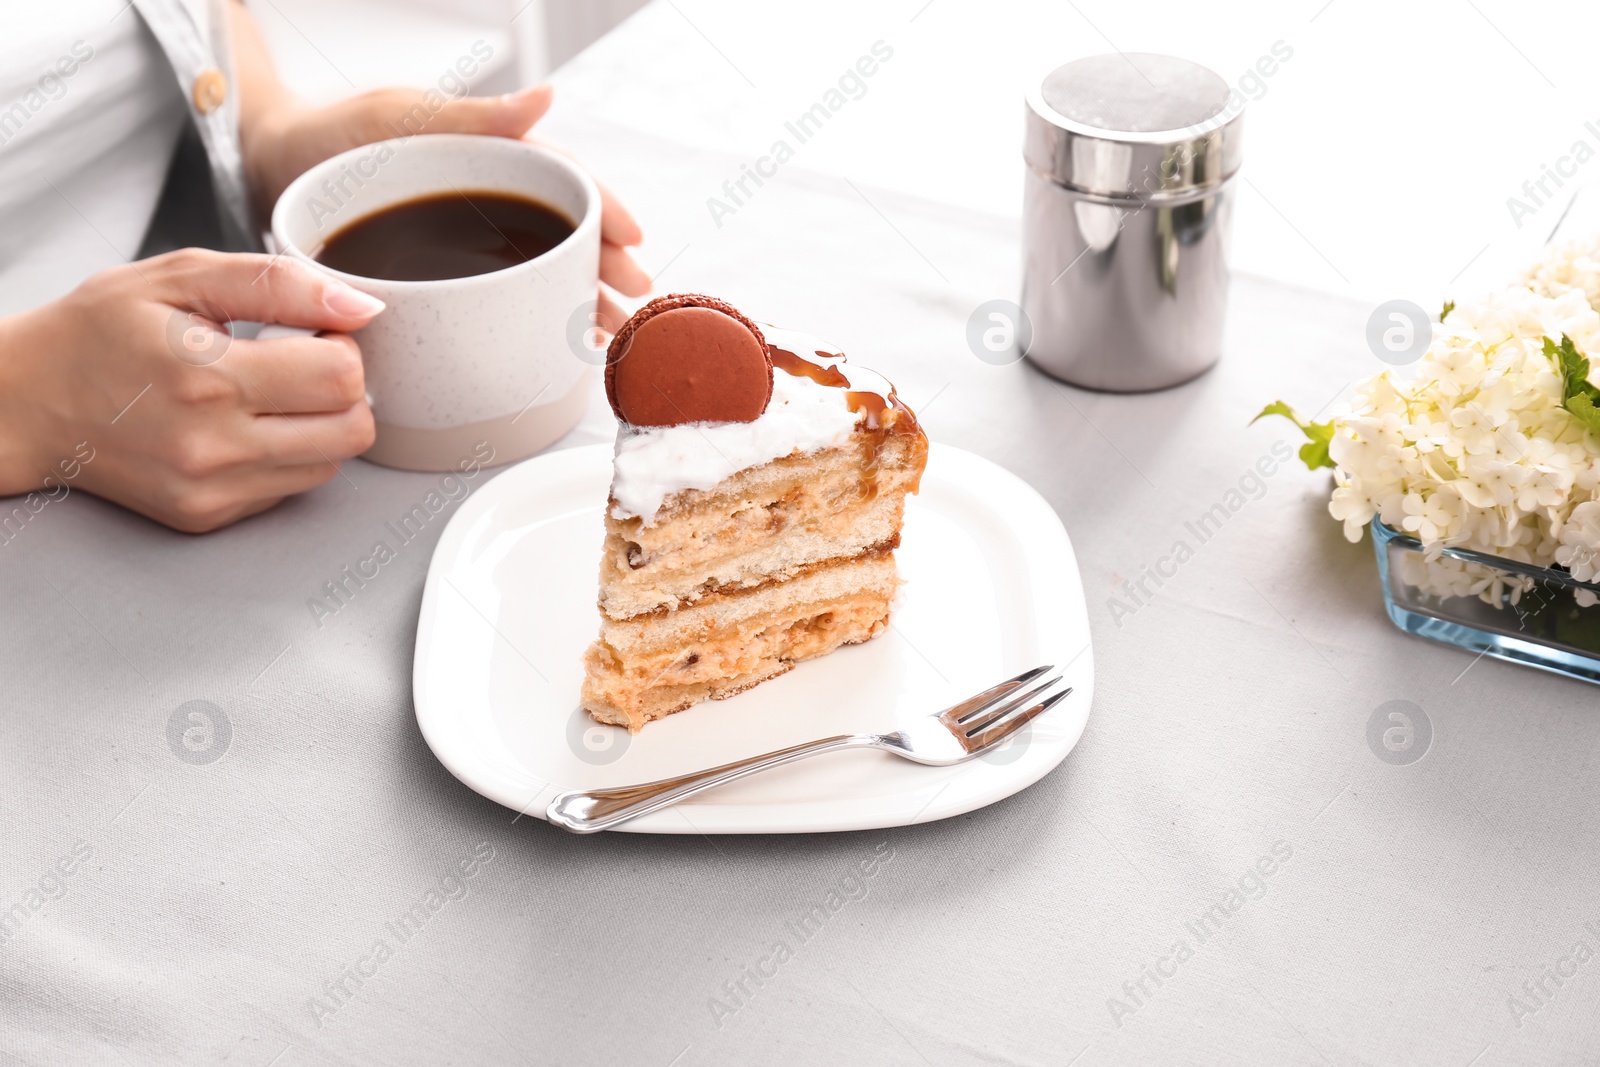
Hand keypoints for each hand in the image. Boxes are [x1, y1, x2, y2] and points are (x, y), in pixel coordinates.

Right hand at [0, 249, 384, 531]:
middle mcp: (213, 446)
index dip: (341, 342)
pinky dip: (287, 455)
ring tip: (267, 392)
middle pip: (353, 429)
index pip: (341, 374)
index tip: (312, 329)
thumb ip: (278, 284)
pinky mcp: (207, 517)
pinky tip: (243, 425)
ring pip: (332, 464)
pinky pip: (290, 487)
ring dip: (320, 424)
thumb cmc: (95, 333)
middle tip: (301, 361)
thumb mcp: (178, 278)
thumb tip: (362, 305)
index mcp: (206, 377)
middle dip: (344, 388)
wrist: (23, 404)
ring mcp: (211, 490)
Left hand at [243, 84, 649, 323]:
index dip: (602, 211)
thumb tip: (545, 98)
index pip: (562, 182)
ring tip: (607, 332)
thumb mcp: (399, 116)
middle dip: (603, 267)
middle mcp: (484, 200)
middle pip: (559, 235)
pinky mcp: (440, 278)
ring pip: (536, 271)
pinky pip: (497, 299)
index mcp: (487, 155)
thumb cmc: (330, 132)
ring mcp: (465, 241)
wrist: (270, 165)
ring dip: (577, 300)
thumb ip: (472, 115)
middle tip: (633, 299)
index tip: (633, 240)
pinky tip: (555, 346)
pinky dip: (531, 320)